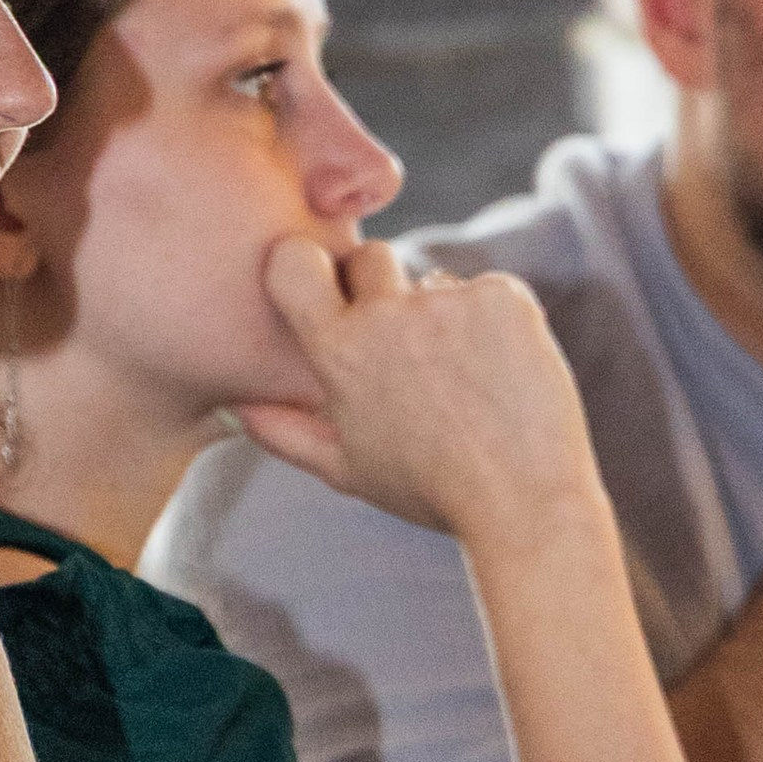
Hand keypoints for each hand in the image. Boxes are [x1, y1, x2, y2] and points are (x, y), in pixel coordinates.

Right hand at [233, 235, 604, 554]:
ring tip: (469, 386)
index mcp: (338, 352)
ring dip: (446, 318)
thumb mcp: (348, 470)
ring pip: (436, 284)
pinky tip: (504, 376)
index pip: (294, 262)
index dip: (309, 265)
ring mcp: (447, 302)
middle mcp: (386, 315)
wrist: (524, 504)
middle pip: (371, 257)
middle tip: (412, 348)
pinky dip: (496, 325)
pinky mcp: (503, 298)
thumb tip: (239, 408)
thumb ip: (286, 433)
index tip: (325, 284)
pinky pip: (489, 292)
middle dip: (383, 286)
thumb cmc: (432, 492)